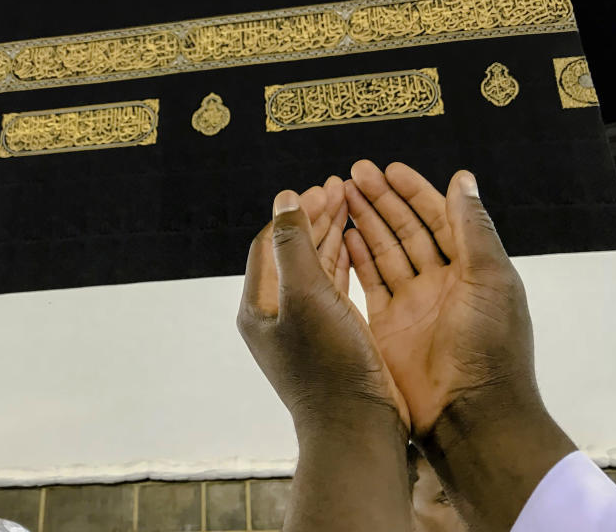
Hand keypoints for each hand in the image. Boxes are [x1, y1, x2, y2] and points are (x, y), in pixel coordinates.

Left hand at [237, 176, 408, 431]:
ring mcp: (303, 328)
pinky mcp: (331, 338)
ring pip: (313, 268)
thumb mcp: (308, 297)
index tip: (323, 187)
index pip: (269, 244)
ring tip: (349, 203)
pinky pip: (331, 288)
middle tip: (339, 187)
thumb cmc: (331, 367)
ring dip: (329, 234)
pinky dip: (341, 261)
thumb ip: (293, 245)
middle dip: (313, 218)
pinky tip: (355, 242)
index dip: (294, 213)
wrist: (357, 428)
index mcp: (258, 307)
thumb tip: (283, 200)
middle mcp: (275, 316)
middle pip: (291, 252)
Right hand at [343, 160, 537, 435]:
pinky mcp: (387, 327)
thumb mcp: (491, 279)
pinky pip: (369, 284)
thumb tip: (463, 178)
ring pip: (384, 252)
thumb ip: (473, 228)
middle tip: (354, 173)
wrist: (471, 415)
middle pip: (406, 230)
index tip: (388, 169)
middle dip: (382, 200)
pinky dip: (356, 258)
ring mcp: (412, 304)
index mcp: (470, 268)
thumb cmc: (491, 346)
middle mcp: (440, 282)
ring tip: (341, 196)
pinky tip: (341, 236)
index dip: (414, 191)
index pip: (438, 218)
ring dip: (365, 222)